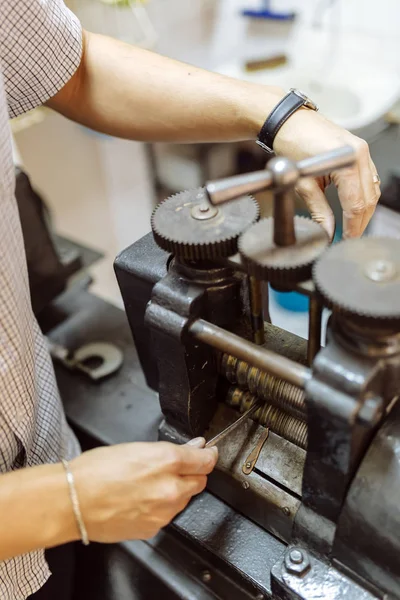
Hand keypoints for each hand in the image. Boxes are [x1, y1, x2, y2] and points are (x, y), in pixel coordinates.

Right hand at [70, 437, 216, 541]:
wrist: (73, 500)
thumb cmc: (95, 471)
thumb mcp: (135, 447)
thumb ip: (169, 450)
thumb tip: (191, 447)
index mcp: (168, 461)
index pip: (205, 460)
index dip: (208, 454)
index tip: (208, 452)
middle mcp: (171, 488)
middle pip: (200, 481)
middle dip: (193, 472)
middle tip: (176, 467)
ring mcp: (164, 511)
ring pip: (184, 499)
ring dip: (177, 490)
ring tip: (149, 484)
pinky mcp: (154, 528)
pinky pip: (168, 514)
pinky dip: (162, 506)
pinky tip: (142, 499)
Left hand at [273, 107, 380, 238]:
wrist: (289, 122)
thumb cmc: (292, 144)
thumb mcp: (304, 184)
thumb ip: (319, 211)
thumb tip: (327, 231)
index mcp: (349, 162)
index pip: (356, 205)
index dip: (352, 226)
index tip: (345, 240)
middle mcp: (361, 155)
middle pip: (368, 199)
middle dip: (359, 222)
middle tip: (348, 238)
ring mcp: (363, 151)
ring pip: (372, 190)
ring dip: (364, 211)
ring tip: (351, 228)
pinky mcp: (360, 150)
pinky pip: (369, 179)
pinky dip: (364, 196)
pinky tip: (355, 208)